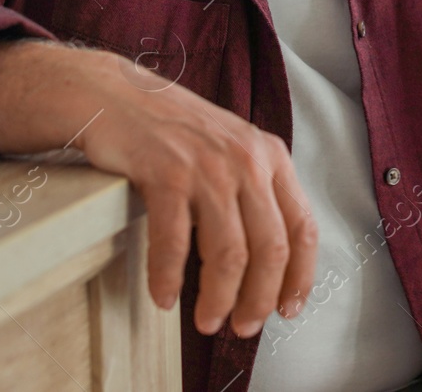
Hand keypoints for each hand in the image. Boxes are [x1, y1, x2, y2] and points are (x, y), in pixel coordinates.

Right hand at [0, 39, 317, 337]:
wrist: (118, 96)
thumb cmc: (174, 132)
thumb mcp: (232, 149)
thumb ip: (256, 191)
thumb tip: (270, 264)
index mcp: (271, 155)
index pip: (303, 226)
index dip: (299, 276)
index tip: (288, 309)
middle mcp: (246, 159)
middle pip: (270, 248)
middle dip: (259, 299)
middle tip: (242, 326)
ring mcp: (207, 166)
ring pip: (228, 253)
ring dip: (218, 298)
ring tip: (207, 321)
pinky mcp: (166, 173)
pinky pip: (174, 243)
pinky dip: (169, 279)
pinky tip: (164, 297)